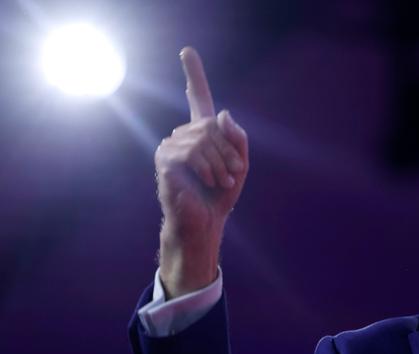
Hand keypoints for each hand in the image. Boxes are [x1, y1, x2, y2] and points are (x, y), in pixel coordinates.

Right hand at [155, 46, 248, 298]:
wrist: (206, 223)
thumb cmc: (221, 196)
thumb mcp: (240, 165)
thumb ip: (237, 138)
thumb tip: (223, 113)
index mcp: (201, 135)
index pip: (197, 99)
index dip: (194, 76)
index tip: (187, 51)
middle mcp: (182, 136)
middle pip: (212, 124)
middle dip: (229, 151)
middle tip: (233, 176)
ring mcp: (170, 147)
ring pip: (204, 138)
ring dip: (221, 163)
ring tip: (221, 182)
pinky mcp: (165, 161)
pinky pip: (192, 152)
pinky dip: (208, 168)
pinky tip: (209, 182)